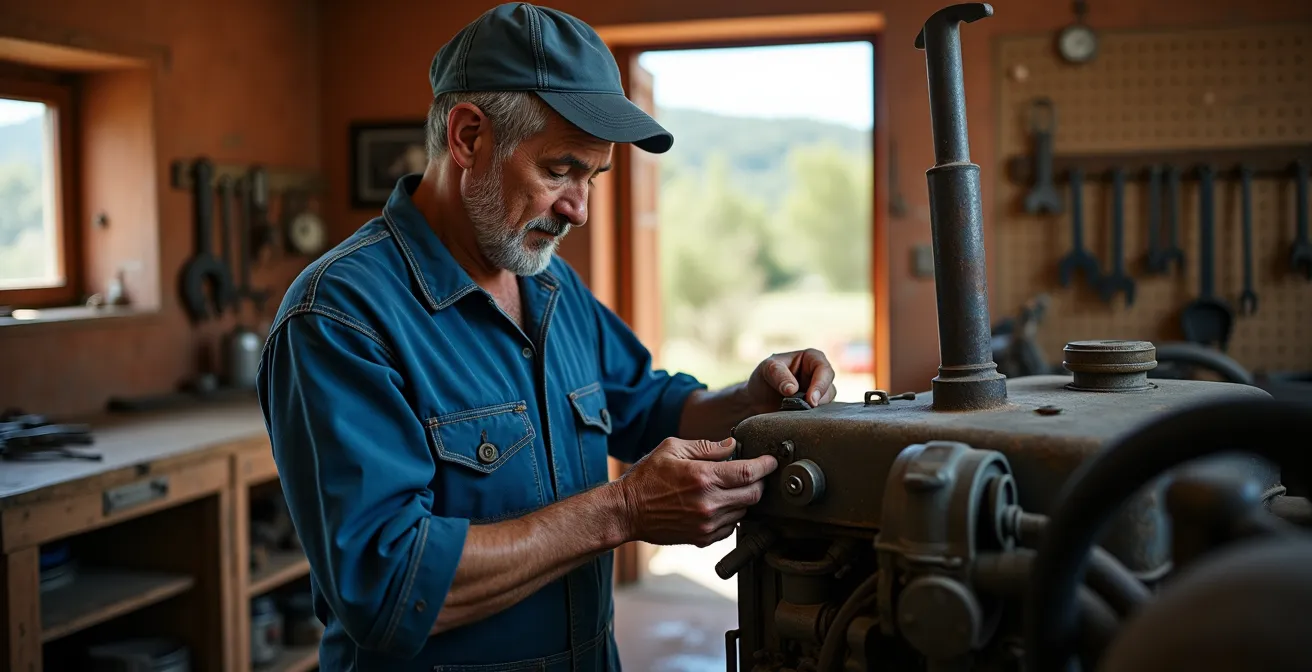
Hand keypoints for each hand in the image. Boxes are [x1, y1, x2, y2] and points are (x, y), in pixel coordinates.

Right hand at [615, 437, 776, 546]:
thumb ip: (707, 447)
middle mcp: (709, 503)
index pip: (749, 472)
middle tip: (754, 473)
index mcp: (703, 477)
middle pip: (754, 495)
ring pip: (745, 511)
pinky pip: (731, 527)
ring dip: (744, 498)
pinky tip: (719, 504)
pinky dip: (732, 514)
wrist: (627, 511)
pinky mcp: (703, 538)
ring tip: (731, 488)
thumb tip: (733, 445)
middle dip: (759, 482)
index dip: (766, 464)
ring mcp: (707, 524)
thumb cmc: (647, 477)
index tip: (772, 460)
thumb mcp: (673, 449)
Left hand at [744, 348, 836, 413]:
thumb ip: (778, 374)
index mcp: (811, 359)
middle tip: (808, 408)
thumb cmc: (763, 379)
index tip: (810, 399)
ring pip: (827, 404)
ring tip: (796, 412)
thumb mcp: (767, 369)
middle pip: (829, 387)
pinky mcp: (815, 409)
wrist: (755, 402)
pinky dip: (811, 418)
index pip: (823, 368)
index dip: (820, 384)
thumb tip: (792, 389)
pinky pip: (820, 415)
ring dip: (814, 410)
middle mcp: (818, 375)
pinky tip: (799, 420)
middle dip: (820, 399)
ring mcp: (818, 394)